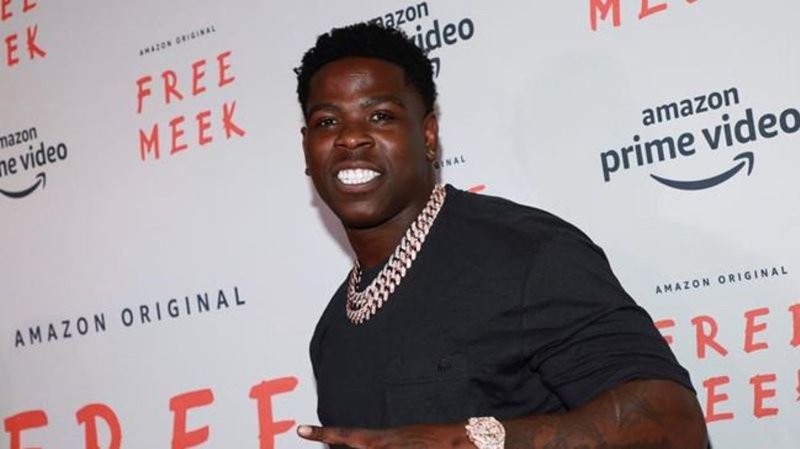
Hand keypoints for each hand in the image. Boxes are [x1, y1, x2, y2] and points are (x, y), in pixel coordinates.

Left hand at [297, 422, 473, 448]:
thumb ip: (383, 445)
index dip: (323, 434)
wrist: (468, 442)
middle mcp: (386, 446)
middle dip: (335, 442)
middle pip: (354, 448)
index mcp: (384, 440)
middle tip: (314, 433)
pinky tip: (407, 447)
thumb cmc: (437, 441)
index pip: (348, 436)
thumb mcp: (406, 440)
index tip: (301, 430)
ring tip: (375, 440)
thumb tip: (364, 445)